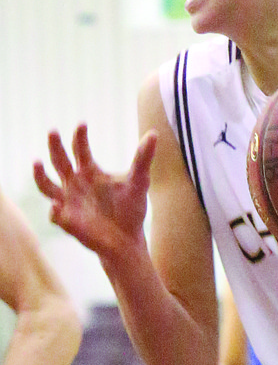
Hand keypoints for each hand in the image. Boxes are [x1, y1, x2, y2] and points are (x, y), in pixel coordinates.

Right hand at [33, 125, 155, 262]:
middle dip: (55, 146)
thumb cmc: (131, 209)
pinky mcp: (67, 221)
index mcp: (89, 171)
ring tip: (37, 162)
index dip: (79, 136)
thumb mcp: (139, 182)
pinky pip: (55, 215)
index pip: (79, 149)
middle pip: (59, 160)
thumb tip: (154, 134)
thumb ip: (143, 158)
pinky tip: (56, 206)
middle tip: (53, 131)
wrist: (127, 240)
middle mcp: (75, 183)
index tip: (82, 124)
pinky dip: (53, 211)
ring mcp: (68, 201)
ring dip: (39, 175)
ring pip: (46, 185)